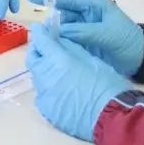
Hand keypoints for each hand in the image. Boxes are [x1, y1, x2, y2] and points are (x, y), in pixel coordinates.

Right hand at [26, 0, 143, 76]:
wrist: (142, 59)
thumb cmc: (127, 40)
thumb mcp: (106, 33)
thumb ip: (82, 31)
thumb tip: (58, 31)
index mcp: (94, 5)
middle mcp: (86, 15)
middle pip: (62, 14)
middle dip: (50, 20)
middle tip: (39, 31)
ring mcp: (85, 30)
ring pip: (63, 29)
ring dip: (54, 34)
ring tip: (43, 42)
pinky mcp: (84, 43)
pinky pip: (67, 41)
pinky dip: (60, 44)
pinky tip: (51, 49)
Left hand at [26, 24, 131, 141]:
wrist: (111, 116)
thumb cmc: (106, 84)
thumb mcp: (91, 59)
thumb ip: (70, 47)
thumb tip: (57, 37)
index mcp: (58, 60)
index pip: (40, 41)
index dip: (40, 33)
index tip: (40, 29)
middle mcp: (45, 76)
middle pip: (32, 59)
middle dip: (37, 51)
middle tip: (46, 49)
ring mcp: (44, 95)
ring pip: (37, 77)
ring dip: (43, 71)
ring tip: (57, 71)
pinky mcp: (46, 109)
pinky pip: (42, 95)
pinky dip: (48, 89)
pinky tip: (61, 91)